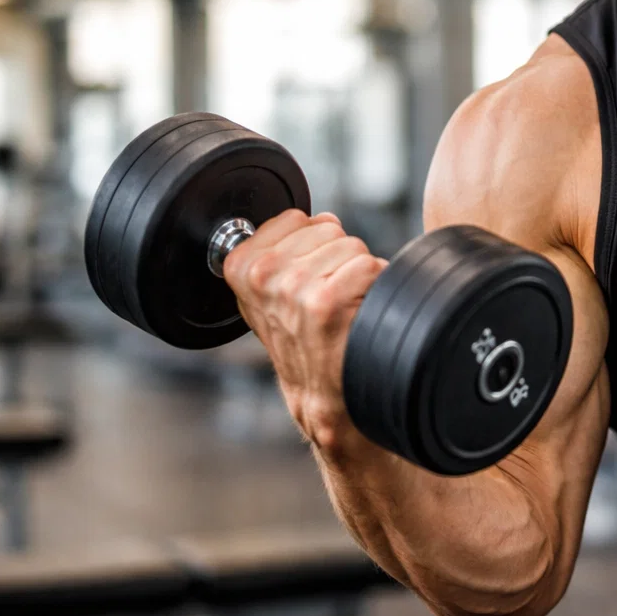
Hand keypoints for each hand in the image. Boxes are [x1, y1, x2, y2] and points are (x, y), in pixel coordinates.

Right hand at [222, 209, 385, 451]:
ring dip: (357, 276)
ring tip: (341, 310)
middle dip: (337, 259)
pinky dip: (374, 289)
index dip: (312, 246)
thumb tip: (321, 217)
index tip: (305, 282)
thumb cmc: (306, 345)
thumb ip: (284, 250)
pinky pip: (371, 266)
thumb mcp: (272, 296)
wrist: (325, 397)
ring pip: (352, 246)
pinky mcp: (327, 301)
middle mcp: (262, 275)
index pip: (296, 218)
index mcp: (241, 266)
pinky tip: (356, 317)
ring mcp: (294, 288)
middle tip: (327, 301)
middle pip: (328, 227)